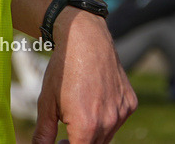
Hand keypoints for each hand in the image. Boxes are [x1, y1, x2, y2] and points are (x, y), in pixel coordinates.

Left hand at [33, 9, 136, 142]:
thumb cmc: (63, 69)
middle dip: (78, 143)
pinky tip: (93, 103)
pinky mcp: (130, 103)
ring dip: (92, 134)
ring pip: (107, 136)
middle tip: (63, 137)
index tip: (59, 142)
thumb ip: (44, 132)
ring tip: (76, 117)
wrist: (86, 39)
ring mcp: (122, 112)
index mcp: (86, 126)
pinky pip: (117, 120)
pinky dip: (106, 119)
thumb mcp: (46, 102)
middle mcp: (108, 122)